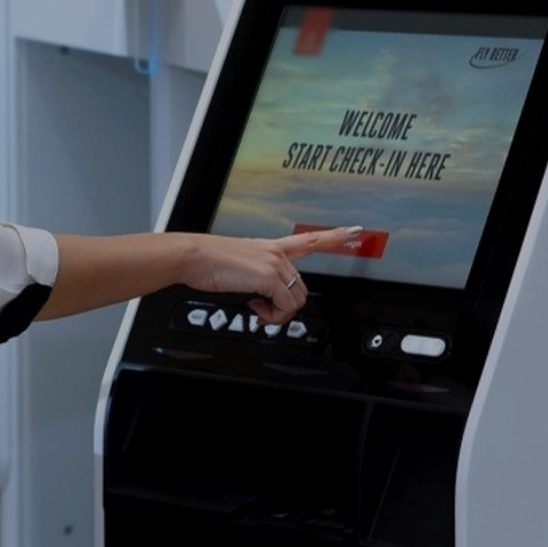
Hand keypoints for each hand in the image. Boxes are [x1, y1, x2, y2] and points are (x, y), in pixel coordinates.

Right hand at [178, 226, 363, 325]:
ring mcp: (274, 264)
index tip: (354, 230)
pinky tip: (256, 309)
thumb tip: (257, 296)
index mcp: (270, 247)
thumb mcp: (236, 264)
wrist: (193, 257)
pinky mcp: (268, 277)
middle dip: (286, 306)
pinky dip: (272, 316)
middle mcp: (276, 253)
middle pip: (302, 287)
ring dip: (278, 313)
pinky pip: (284, 306)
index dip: (334, 236)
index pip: (309, 239)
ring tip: (258, 310)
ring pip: (296, 299)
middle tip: (264, 310)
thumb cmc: (207, 261)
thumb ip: (252, 276)